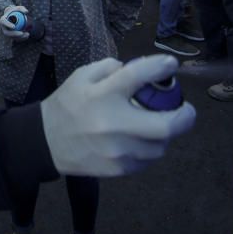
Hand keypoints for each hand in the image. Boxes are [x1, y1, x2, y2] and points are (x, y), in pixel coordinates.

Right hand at [0, 5, 30, 40]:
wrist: (14, 17)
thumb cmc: (16, 12)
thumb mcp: (18, 8)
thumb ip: (22, 8)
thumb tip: (26, 12)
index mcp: (3, 20)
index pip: (4, 22)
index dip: (8, 25)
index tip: (14, 26)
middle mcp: (4, 27)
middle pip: (7, 33)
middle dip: (14, 34)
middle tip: (22, 33)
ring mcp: (7, 32)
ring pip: (12, 37)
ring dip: (19, 37)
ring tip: (27, 34)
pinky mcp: (11, 36)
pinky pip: (16, 39)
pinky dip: (22, 38)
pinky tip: (27, 36)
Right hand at [40, 56, 195, 177]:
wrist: (46, 141)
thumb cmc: (67, 105)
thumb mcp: (82, 76)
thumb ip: (111, 68)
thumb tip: (142, 71)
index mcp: (102, 95)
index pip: (138, 76)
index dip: (161, 67)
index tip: (170, 64)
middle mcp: (113, 124)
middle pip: (167, 126)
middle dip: (184, 116)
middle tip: (186, 110)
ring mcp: (117, 151)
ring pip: (160, 146)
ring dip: (163, 134)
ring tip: (154, 125)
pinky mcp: (118, 169)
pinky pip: (147, 159)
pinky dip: (148, 148)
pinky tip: (137, 140)